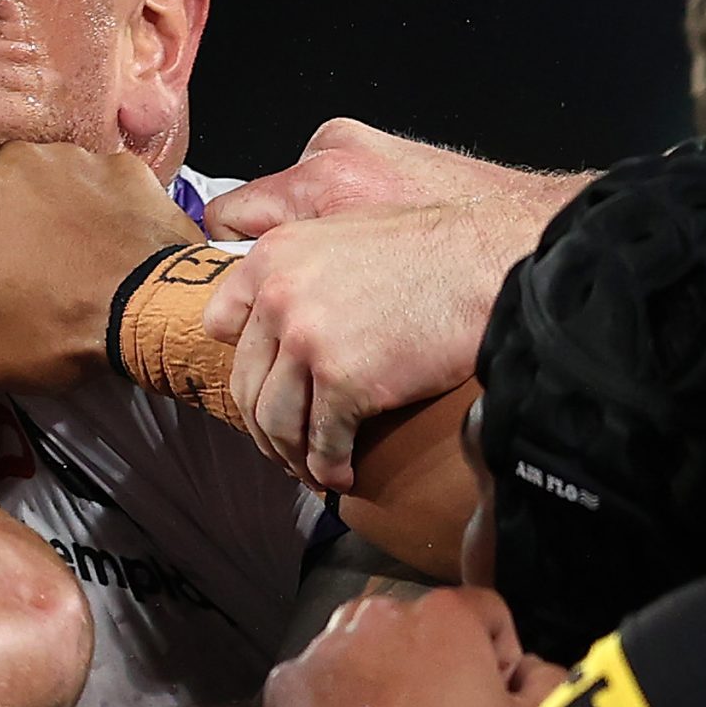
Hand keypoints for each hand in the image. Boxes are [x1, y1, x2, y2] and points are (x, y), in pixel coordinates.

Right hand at [0, 141, 201, 394]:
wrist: (151, 309)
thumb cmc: (55, 325)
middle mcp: (19, 159)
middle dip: (8, 236)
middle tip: (33, 285)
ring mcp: (78, 157)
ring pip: (51, 190)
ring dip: (56, 219)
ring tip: (78, 269)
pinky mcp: (128, 167)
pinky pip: (103, 191)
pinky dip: (104, 214)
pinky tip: (112, 251)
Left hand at [201, 133, 585, 489]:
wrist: (485, 260)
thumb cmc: (431, 246)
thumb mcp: (343, 229)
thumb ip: (302, 267)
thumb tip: (286, 312)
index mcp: (272, 257)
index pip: (220, 322)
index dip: (241, 361)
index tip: (260, 386)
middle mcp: (279, 298)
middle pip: (246, 382)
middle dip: (263, 425)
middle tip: (283, 446)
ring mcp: (309, 341)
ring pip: (276, 420)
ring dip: (290, 454)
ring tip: (310, 468)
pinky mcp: (346, 382)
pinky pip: (323, 442)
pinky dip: (327, 467)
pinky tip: (339, 476)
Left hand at [263, 587, 542, 706]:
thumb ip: (545, 682)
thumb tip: (533, 671)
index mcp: (444, 614)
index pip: (485, 613)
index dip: (498, 656)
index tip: (495, 695)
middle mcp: (378, 615)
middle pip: (418, 628)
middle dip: (433, 663)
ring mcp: (324, 646)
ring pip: (363, 649)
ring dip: (381, 677)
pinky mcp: (286, 684)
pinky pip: (320, 683)